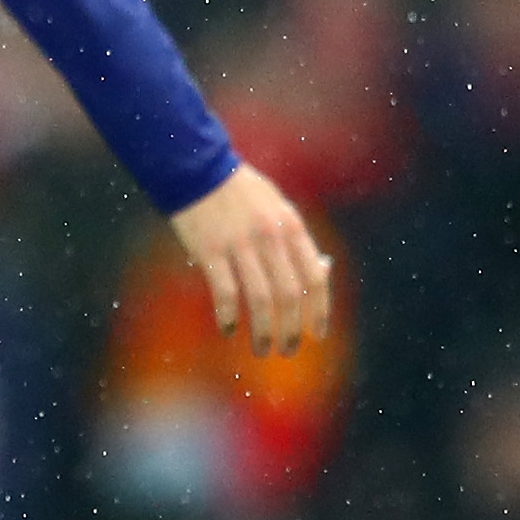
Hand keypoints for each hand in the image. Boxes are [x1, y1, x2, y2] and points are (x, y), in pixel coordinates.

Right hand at [168, 163, 331, 358]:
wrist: (197, 168)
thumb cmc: (241, 192)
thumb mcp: (279, 208)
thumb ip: (298, 240)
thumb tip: (322, 271)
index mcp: (292, 227)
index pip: (315, 278)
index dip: (320, 311)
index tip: (317, 335)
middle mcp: (270, 238)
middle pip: (288, 295)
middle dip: (290, 330)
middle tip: (286, 351)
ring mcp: (239, 245)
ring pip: (259, 299)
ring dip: (263, 331)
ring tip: (262, 349)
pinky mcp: (210, 250)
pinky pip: (225, 292)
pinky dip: (228, 316)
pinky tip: (228, 329)